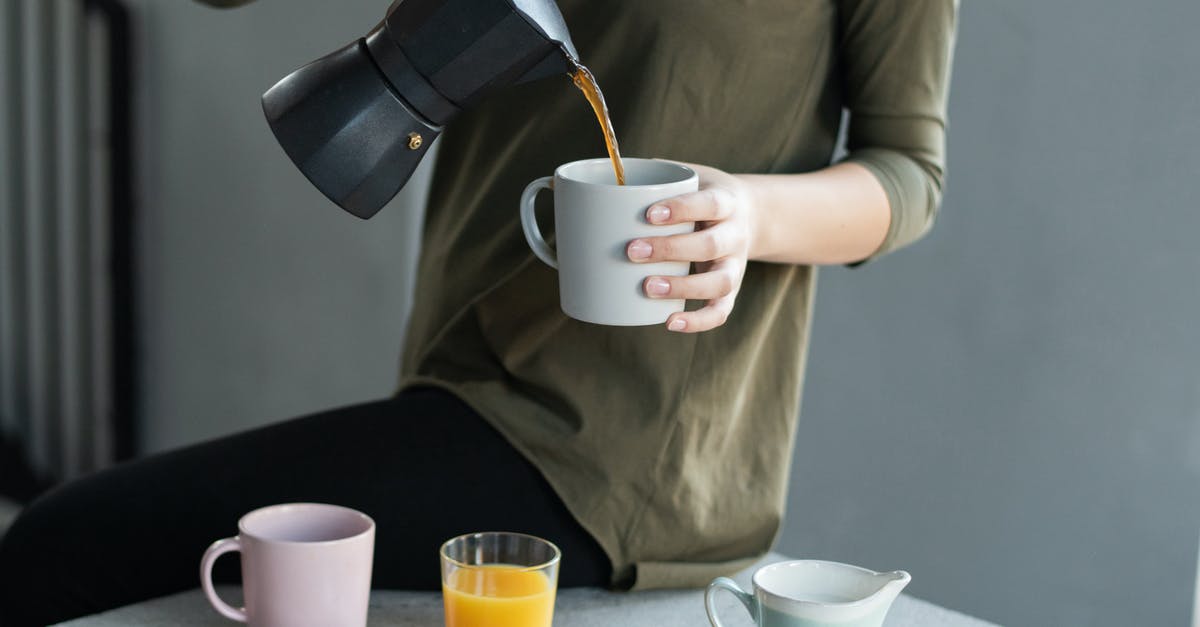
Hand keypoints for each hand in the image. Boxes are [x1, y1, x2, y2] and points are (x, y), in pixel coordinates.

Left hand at [626, 163, 754, 332]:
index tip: (648, 213)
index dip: (682, 208)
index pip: (710, 203)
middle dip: (670, 249)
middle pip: (710, 245)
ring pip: (719, 282)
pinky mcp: (731, 290)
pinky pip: (721, 311)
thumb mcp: (690, 176)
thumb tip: (600, 176)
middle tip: (631, 251)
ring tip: (647, 287)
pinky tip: (669, 322)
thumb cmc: (703, 194)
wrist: (750, 215)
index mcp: (727, 201)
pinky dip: (698, 321)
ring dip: (683, 287)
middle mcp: (735, 234)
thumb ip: (654, 177)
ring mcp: (735, 265)